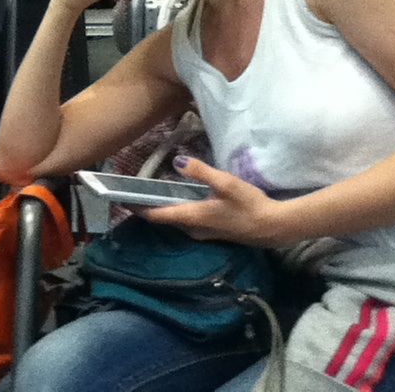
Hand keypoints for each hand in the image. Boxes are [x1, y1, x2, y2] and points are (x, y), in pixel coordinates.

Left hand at [137, 157, 282, 246]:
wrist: (272, 227)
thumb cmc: (248, 204)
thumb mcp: (226, 183)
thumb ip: (201, 172)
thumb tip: (178, 161)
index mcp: (192, 217)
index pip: (157, 216)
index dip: (139, 208)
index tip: (122, 199)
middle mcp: (193, 228)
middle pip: (164, 219)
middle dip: (148, 207)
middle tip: (134, 191)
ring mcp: (202, 232)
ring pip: (175, 220)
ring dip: (162, 209)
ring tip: (151, 192)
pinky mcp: (211, 231)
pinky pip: (186, 221)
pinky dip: (176, 210)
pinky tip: (179, 198)